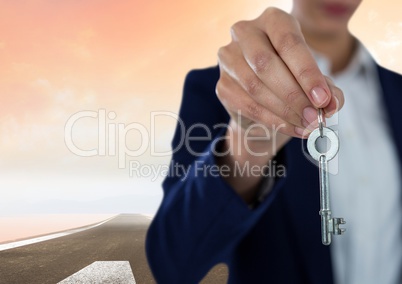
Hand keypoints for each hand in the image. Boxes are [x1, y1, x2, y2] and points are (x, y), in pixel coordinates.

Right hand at [216, 7, 343, 151]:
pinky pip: (246, 106)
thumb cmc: (292, 79)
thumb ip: (328, 89)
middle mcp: (245, 33)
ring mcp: (229, 59)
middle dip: (293, 95)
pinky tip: (291, 127)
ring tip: (306, 125)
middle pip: (266, 64)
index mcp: (272, 20)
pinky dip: (272, 121)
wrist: (264, 96)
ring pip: (254, 87)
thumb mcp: (314, 78)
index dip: (307, 73)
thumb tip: (332, 104)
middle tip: (314, 117)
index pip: (288, 43)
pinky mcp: (222, 85)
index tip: (323, 99)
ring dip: (284, 111)